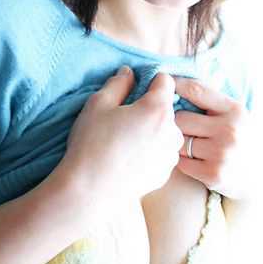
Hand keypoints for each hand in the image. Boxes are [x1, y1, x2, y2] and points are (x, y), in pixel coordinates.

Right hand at [60, 69, 183, 212]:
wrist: (90, 190)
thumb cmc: (92, 142)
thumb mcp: (98, 103)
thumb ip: (118, 83)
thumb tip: (129, 73)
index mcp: (158, 109)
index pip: (165, 81)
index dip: (150, 80)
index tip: (135, 88)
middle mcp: (172, 131)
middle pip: (166, 108)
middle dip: (149, 108)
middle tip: (123, 118)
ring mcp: (170, 156)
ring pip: (165, 132)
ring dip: (152, 130)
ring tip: (126, 140)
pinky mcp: (165, 174)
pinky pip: (161, 153)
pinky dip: (150, 150)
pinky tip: (129, 157)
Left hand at [173, 77, 253, 199]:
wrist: (260, 177)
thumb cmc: (240, 138)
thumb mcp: (235, 114)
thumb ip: (211, 99)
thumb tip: (175, 80)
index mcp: (235, 109)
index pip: (195, 89)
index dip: (175, 85)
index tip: (166, 86)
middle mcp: (230, 130)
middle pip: (181, 117)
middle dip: (177, 122)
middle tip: (183, 127)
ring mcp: (222, 153)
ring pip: (178, 140)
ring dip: (178, 142)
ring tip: (191, 144)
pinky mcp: (213, 174)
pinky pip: (180, 162)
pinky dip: (183, 161)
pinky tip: (194, 160)